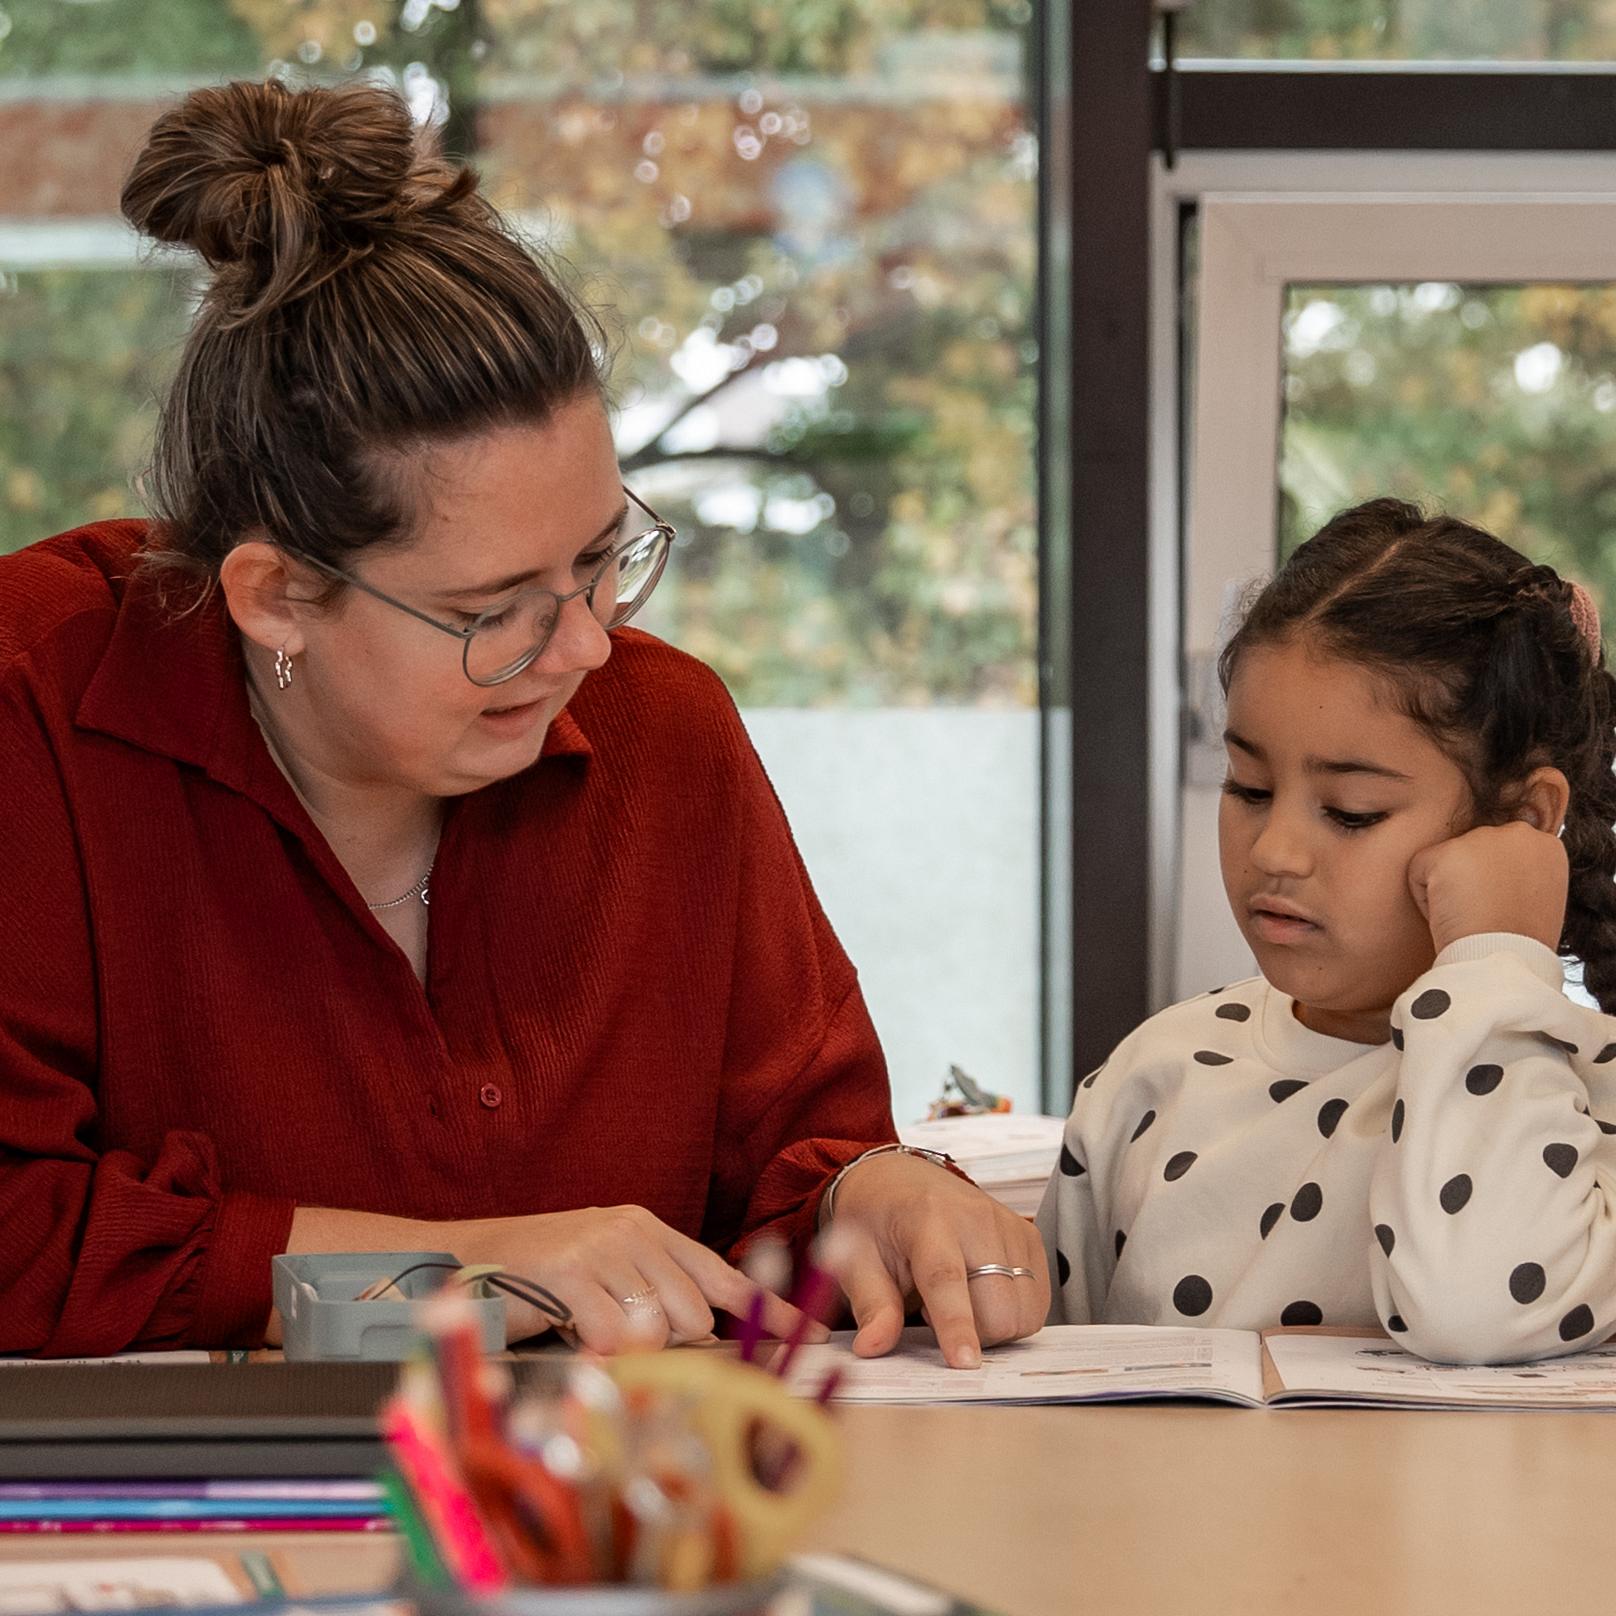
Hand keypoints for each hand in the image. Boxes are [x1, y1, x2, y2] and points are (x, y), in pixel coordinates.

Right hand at [451, 1205, 822, 1354]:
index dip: (766, 1307)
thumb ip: (657, 1289)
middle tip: (630, 1344)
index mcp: (648, 1229)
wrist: (468, 1257)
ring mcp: (601, 1249)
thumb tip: (706, 1333)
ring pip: (657, 1326)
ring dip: (631, 1349)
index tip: (811, 1335)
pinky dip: (601, 1353)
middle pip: (691, 1312)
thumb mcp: (609, 1268)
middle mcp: (631, 1232)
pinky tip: (577, 1340)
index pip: (719, 1273)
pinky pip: (613, 1335)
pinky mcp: (570, 1273)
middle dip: (672, 1345)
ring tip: (595, 1336)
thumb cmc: (543, 1274)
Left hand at [820, 1153, 1048, 1368]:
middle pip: (999, 1307)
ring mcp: (1009, 1225)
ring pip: (1025, 1311)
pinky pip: (1038, 1301)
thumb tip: (873, 1346)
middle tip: (934, 1311)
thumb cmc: (876, 1219)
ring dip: (995, 1324)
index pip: (947, 1278)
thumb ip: (871, 1305)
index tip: (964, 1363)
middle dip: (974, 1333)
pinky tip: (981, 1292)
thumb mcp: (855, 1259)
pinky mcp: (1029, 1236)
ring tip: (959, 1298)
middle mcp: (977, 1218)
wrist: (899, 1179)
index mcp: (927, 1218)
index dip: (957, 1325)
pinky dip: (1014, 1312)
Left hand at [1407, 822, 1567, 956]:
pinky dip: (1425, 899)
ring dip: (1449, 891)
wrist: (1505, 961)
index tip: (1503, 910)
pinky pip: (1418, 871)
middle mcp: (1518, 833)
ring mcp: (1482, 838)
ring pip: (1445, 861)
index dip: (1495, 886)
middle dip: (1471, 883)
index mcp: (1546, 846)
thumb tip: (1490, 869)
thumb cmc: (1519, 943)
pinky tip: (1451, 918)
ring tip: (1471, 918)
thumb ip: (1518, 874)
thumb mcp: (1535, 899)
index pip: (1501, 853)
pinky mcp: (1447, 852)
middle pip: (1472, 853)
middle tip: (1485, 916)